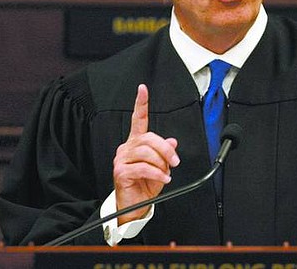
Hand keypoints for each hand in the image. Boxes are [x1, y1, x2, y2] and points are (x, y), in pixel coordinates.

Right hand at [112, 84, 179, 223]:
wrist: (135, 206)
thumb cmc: (145, 185)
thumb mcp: (160, 167)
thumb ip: (164, 152)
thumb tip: (172, 141)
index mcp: (136, 143)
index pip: (138, 119)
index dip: (140, 103)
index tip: (142, 89)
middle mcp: (127, 147)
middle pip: (149, 138)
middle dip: (166, 149)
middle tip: (175, 161)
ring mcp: (122, 159)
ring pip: (147, 152)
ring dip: (161, 163)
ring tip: (166, 173)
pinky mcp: (121, 171)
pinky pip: (144, 167)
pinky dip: (157, 173)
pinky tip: (162, 178)